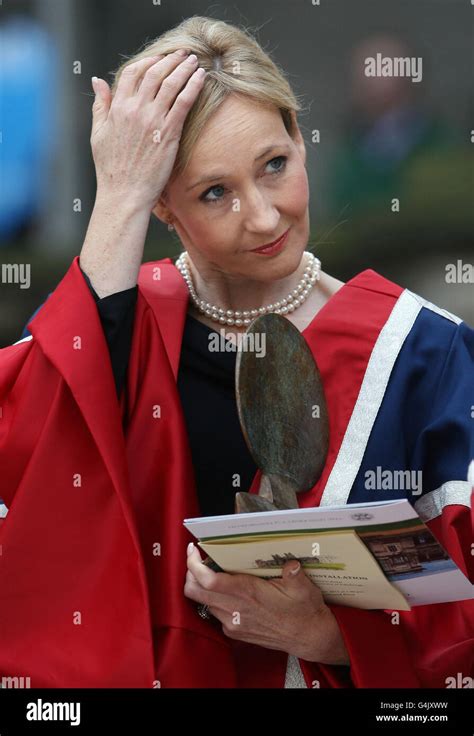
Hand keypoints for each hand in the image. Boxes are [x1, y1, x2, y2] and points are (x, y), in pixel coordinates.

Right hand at [90, 50, 205, 211]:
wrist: (124, 194)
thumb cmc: (111, 170)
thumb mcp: (98, 134)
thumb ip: (100, 105)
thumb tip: (97, 81)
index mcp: (117, 108)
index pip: (133, 73)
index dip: (148, 62)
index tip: (160, 59)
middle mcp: (135, 109)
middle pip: (155, 73)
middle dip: (171, 60)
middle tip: (184, 54)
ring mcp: (153, 120)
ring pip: (171, 84)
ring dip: (185, 69)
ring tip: (195, 62)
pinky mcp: (169, 133)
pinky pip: (184, 102)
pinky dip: (193, 87)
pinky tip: (201, 79)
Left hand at [185, 544, 349, 665]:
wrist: (309, 639)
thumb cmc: (305, 612)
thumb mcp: (303, 586)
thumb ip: (293, 571)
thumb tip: (288, 561)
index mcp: (248, 594)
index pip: (208, 581)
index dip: (194, 565)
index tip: (192, 550)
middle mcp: (236, 610)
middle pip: (195, 592)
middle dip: (190, 572)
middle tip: (198, 558)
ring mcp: (233, 623)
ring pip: (203, 602)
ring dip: (202, 586)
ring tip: (214, 571)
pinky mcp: (235, 632)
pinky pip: (215, 613)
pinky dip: (214, 599)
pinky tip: (227, 590)